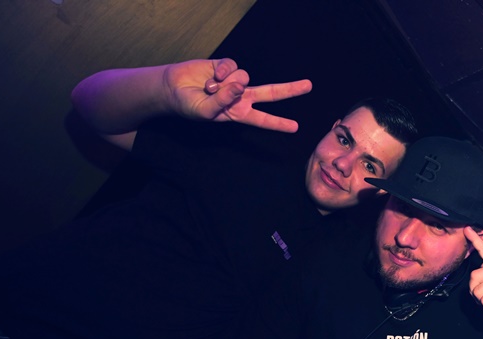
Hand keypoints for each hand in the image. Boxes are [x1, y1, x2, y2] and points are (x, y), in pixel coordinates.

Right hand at [164, 58, 311, 132]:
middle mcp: (242, 97)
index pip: (263, 119)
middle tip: (308, 86)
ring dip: (225, 84)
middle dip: (290, 89)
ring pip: (244, 77)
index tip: (295, 128)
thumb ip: (223, 102)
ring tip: (210, 89)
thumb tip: (240, 86)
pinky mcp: (227, 66)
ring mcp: (236, 81)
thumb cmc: (190, 106)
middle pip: (271, 92)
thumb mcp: (206, 112)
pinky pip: (232, 65)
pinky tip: (211, 77)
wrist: (173, 88)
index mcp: (239, 114)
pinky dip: (221, 71)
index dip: (278, 124)